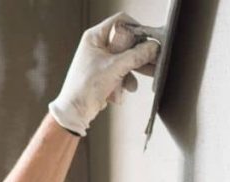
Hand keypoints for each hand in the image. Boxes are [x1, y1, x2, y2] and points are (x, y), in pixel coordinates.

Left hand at [48, 12, 159, 135]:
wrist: (76, 112)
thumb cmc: (84, 87)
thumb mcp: (114, 68)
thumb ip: (136, 56)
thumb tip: (153, 47)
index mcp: (95, 37)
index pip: (121, 22)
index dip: (136, 29)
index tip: (149, 41)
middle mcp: (98, 46)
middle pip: (127, 42)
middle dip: (139, 55)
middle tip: (153, 61)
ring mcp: (102, 60)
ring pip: (127, 59)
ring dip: (132, 72)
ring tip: (138, 80)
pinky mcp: (106, 74)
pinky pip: (123, 72)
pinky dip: (124, 82)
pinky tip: (121, 91)